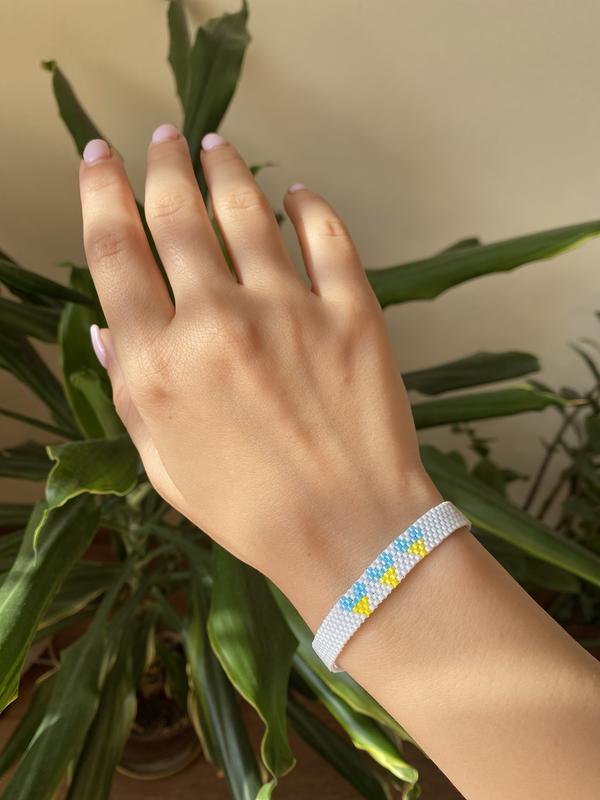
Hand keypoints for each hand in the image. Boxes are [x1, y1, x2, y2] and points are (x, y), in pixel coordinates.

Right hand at [79, 126, 440, 625]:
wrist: (349, 534)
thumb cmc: (248, 511)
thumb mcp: (163, 464)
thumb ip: (130, 389)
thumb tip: (106, 327)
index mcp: (160, 363)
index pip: (114, 252)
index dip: (100, 193)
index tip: (98, 159)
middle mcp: (216, 322)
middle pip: (174, 216)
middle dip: (161, 165)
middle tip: (161, 139)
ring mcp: (288, 311)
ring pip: (245, 210)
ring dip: (225, 170)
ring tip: (215, 145)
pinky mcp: (351, 312)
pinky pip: (326, 236)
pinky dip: (309, 206)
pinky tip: (297, 193)